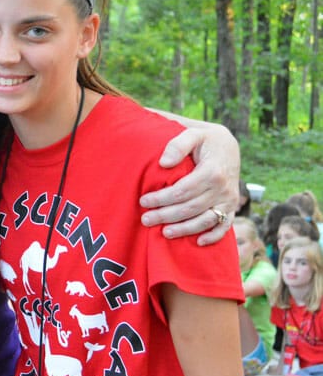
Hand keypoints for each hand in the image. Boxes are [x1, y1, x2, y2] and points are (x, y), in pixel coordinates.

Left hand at [139, 125, 239, 244]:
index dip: (162, 198)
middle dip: (166, 215)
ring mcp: (229, 200)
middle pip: (190, 208)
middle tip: (146, 219)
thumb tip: (164, 162)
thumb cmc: (205, 139)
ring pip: (205, 220)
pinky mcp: (232, 207)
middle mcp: (223, 188)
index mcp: (212, 171)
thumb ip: (178, 144)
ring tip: (164, 233)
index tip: (143, 201)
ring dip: (184, 229)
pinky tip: (198, 242)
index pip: (182, 191)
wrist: (229, 145)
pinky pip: (225, 226)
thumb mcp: (194, 132)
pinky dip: (213, 236)